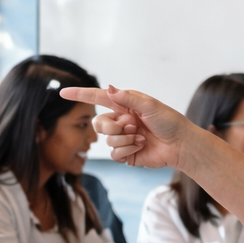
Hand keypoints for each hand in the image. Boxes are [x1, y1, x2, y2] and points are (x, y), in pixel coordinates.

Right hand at [60, 85, 198, 168]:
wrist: (180, 145)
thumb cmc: (170, 122)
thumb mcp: (150, 105)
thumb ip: (128, 98)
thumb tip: (109, 88)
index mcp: (125, 105)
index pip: (98, 98)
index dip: (80, 95)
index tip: (63, 93)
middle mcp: (121, 120)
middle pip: (99, 123)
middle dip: (112, 126)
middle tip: (132, 126)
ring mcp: (122, 138)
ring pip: (107, 140)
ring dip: (125, 139)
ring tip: (141, 138)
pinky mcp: (125, 154)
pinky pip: (114, 153)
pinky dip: (127, 150)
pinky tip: (140, 147)